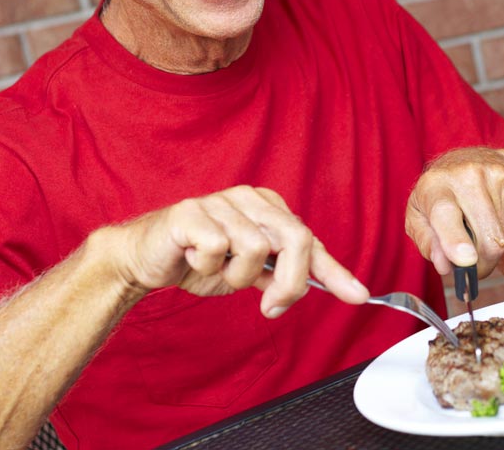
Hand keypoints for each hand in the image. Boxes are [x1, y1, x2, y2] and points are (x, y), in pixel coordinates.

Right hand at [103, 185, 368, 317]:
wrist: (145, 257)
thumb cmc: (199, 260)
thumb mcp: (248, 273)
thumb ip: (280, 277)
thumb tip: (312, 289)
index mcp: (269, 208)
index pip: (311, 240)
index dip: (335, 272)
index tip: (359, 296)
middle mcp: (250, 198)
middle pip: (296, 239)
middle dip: (291, 282)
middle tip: (271, 306)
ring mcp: (221, 201)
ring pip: (256, 249)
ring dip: (236, 276)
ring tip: (216, 270)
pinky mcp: (191, 211)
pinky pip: (218, 249)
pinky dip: (207, 267)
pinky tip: (193, 258)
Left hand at [405, 147, 503, 277]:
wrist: (467, 161)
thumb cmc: (440, 195)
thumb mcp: (419, 217)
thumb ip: (428, 243)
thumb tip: (445, 266)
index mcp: (434, 185)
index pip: (444, 213)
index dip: (454, 239)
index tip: (466, 261)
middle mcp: (467, 172)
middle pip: (486, 237)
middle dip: (482, 263)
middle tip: (473, 264)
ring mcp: (497, 171)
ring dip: (494, 244)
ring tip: (480, 226)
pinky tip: (495, 210)